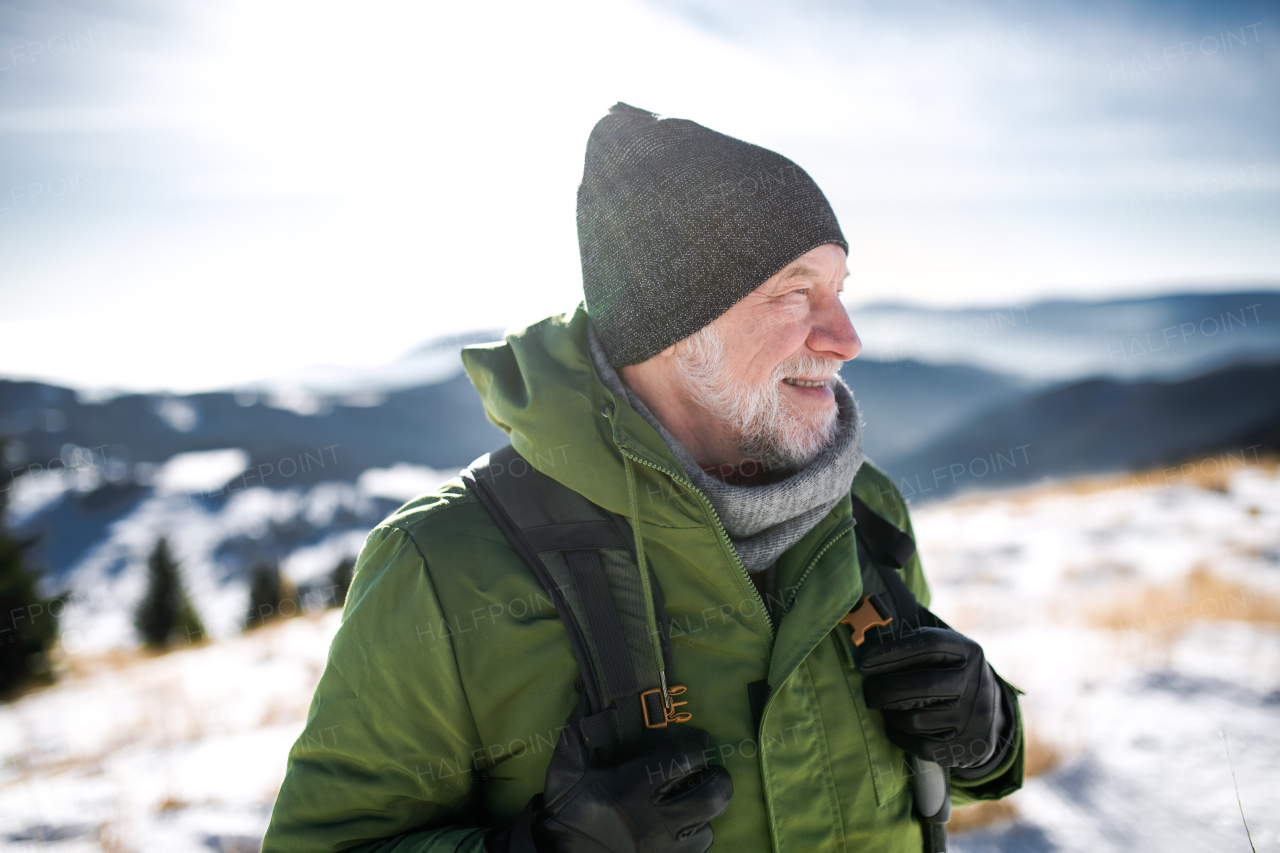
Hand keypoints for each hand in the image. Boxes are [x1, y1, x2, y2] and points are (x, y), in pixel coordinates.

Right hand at [486, 700, 732, 852]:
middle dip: (714, 778)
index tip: (685, 747)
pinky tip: (680, 826)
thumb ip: (582, 726)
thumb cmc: (566, 808)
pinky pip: (700, 847)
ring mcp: (664, 848)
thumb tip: (588, 685)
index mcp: (632, 788)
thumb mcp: (568, 765)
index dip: (691, 749)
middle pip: (713, 793)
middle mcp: (656, 820)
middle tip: (701, 771)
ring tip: (689, 800)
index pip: (685, 760)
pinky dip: (695, 835)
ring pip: (710, 824)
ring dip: (703, 810)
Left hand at [858, 625, 1004, 770]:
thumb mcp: (944, 648)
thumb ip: (912, 632)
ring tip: (885, 706)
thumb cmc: (949, 672)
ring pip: (915, 719)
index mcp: (968, 651)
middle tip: (867, 690)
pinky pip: (919, 745)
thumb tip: (865, 613)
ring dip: (890, 713)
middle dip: (883, 689)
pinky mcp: (964, 748)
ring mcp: (972, 719)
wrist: (991, 716)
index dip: (891, 649)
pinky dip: (899, 735)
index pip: (929, 643)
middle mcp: (975, 683)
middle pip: (920, 686)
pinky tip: (896, 725)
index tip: (862, 658)